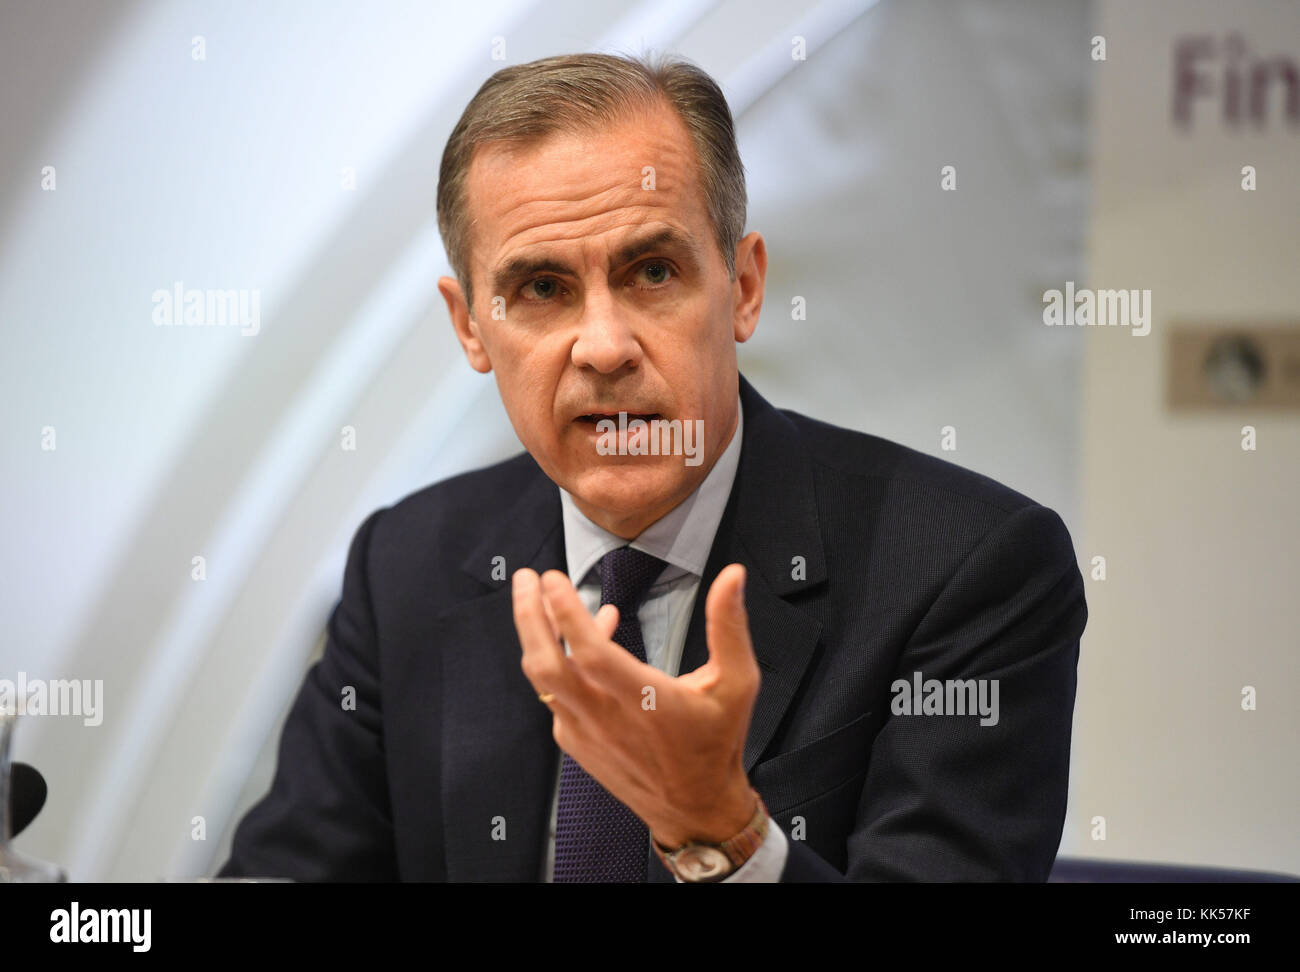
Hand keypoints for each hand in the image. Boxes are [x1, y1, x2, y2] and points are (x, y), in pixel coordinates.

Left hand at [512, 562, 760, 847]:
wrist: (696, 808)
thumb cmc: (715, 745)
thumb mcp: (737, 682)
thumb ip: (729, 626)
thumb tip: (732, 578)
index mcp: (646, 701)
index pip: (592, 653)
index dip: (568, 614)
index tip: (554, 581)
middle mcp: (608, 719)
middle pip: (547, 665)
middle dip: (529, 618)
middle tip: (526, 580)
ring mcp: (586, 733)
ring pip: (544, 680)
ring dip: (535, 636)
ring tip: (536, 600)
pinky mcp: (577, 742)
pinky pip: (555, 696)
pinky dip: (558, 663)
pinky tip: (577, 644)